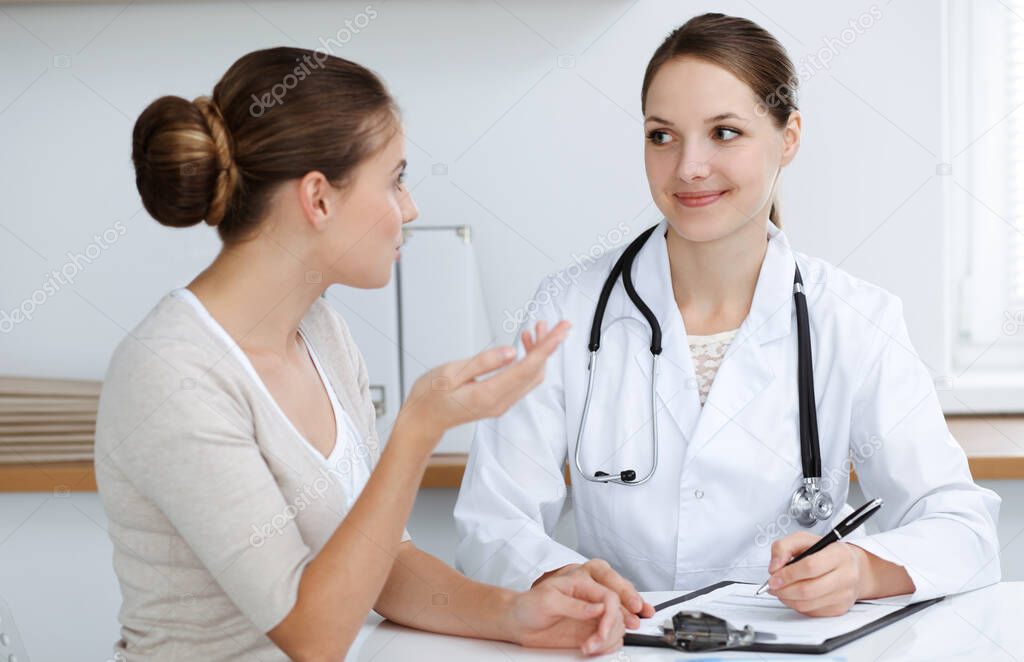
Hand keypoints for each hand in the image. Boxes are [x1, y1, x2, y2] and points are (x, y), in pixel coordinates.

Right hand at [395, 320, 569, 453]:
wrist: (423, 420)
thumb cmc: (430, 396)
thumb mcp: (450, 373)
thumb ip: (483, 363)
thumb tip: (511, 352)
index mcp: (488, 395)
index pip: (526, 368)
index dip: (546, 347)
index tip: (560, 332)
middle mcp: (500, 402)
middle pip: (535, 372)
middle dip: (549, 347)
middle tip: (557, 324)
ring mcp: (501, 403)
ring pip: (531, 376)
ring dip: (539, 352)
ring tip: (539, 328)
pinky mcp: (500, 400)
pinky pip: (522, 380)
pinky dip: (529, 360)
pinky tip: (525, 344)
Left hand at [510, 571, 624, 655]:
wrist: (519, 622)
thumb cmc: (528, 605)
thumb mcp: (547, 601)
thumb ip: (574, 604)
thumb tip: (598, 608)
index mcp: (582, 581)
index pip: (609, 595)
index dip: (612, 614)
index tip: (602, 631)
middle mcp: (591, 596)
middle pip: (619, 608)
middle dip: (615, 627)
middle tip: (599, 641)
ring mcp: (593, 613)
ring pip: (618, 624)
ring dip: (608, 639)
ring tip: (589, 647)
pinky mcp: (591, 628)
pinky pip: (611, 636)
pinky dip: (606, 646)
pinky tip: (593, 648)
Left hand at [765, 531, 867, 616]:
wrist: (850, 566)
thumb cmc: (825, 551)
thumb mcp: (803, 539)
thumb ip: (783, 547)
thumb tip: (774, 568)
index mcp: (839, 554)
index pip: (810, 567)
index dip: (787, 574)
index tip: (773, 577)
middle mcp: (846, 575)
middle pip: (808, 590)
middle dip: (784, 590)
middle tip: (772, 586)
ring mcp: (844, 595)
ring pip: (807, 604)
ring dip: (787, 599)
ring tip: (779, 590)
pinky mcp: (839, 609)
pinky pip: (811, 612)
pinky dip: (796, 605)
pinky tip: (792, 596)